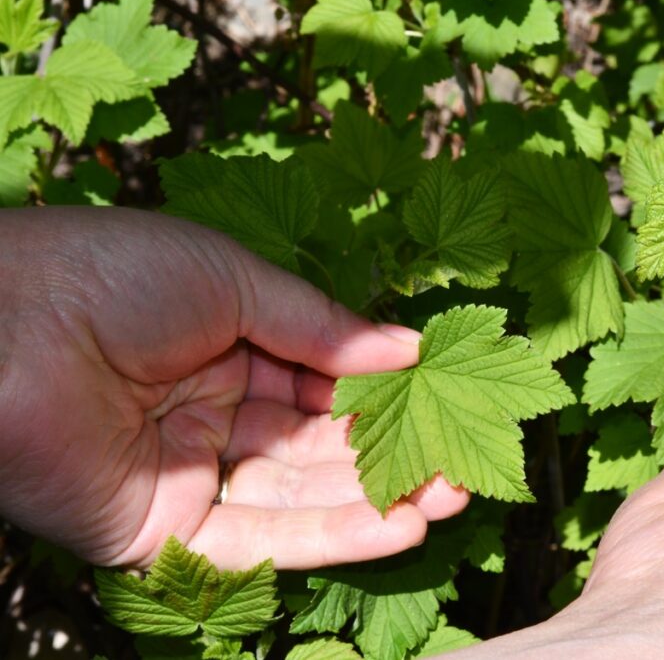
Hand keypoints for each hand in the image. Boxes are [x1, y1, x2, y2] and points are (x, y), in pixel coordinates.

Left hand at [0, 207, 467, 569]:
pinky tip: (400, 526)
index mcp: (228, 346)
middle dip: (391, 454)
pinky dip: (334, 536)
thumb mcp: (234, 280)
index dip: (384, 392)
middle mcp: (214, 413)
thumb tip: (411, 348)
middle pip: (321, 444)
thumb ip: (323, 327)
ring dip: (379, 501)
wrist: (0, 326)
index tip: (444, 398)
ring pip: (303, 496)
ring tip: (452, 498)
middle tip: (463, 462)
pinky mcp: (168, 534)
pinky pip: (263, 541)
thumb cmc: (111, 276)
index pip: (323, 379)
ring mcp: (192, 475)